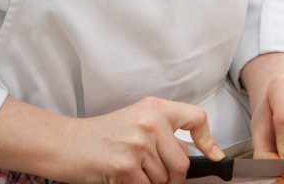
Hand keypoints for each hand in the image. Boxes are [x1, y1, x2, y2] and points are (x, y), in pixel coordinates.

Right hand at [57, 96, 223, 183]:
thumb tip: (191, 152)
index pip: (195, 117)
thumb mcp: (136, 121)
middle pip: (182, 163)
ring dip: (151, 183)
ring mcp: (139, 144)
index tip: (214, 155)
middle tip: (150, 172)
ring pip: (165, 180)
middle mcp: (150, 122)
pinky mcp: (127, 167)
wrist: (69, 143)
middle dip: (171, 176)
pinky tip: (122, 177)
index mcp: (155, 108)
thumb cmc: (102, 135)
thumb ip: (162, 132)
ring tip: (131, 169)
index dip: (209, 140)